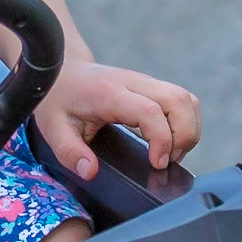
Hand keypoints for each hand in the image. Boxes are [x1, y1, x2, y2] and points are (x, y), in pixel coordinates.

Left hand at [34, 59, 199, 178]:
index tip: (157, 163)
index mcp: (108, 92)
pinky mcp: (151, 86)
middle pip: (179, 100)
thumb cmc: (57, 98)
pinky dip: (185, 122)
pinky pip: (183, 100)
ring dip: (188, 129)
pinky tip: (169, 140)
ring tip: (169, 153)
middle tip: (166, 160)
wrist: (58, 69)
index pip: (150, 111)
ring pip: (186, 99)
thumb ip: (70, 152)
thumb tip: (90, 171)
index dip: (162, 139)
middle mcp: (132, 82)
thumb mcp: (53, 128)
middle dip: (184, 136)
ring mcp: (144, 81)